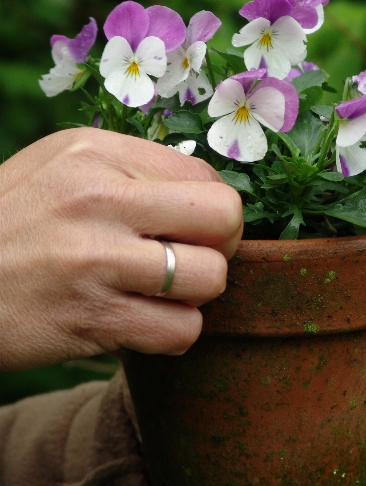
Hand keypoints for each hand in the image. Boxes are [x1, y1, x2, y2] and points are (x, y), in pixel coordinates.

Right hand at [0, 129, 242, 370]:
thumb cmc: (11, 223)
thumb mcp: (60, 168)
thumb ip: (131, 171)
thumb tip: (205, 194)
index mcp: (95, 152)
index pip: (205, 177)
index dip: (210, 209)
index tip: (188, 228)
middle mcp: (98, 197)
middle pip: (224, 218)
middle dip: (221, 245)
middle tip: (192, 258)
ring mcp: (95, 259)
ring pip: (211, 278)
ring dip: (197, 294)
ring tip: (161, 292)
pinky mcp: (91, 318)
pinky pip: (183, 331)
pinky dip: (175, 333)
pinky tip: (143, 321)